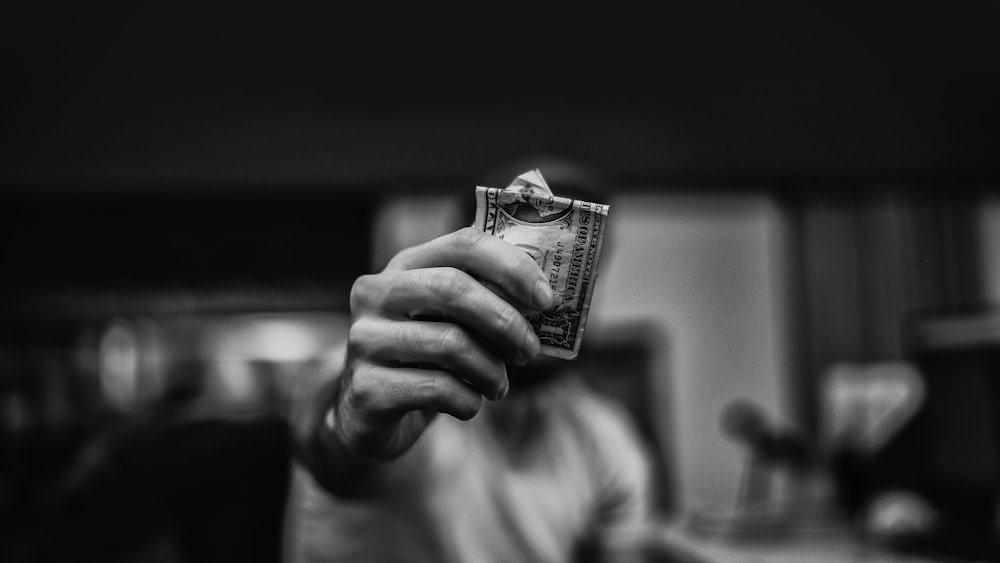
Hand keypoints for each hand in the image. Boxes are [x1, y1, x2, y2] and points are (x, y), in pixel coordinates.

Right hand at [331, 227, 553, 462]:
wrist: (368, 411)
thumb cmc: (424, 356)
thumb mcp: (448, 320)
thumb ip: (486, 299)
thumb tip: (546, 297)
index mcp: (403, 265)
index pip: (462, 244)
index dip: (512, 267)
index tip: (546, 299)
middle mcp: (375, 294)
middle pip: (453, 289)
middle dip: (505, 322)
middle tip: (529, 350)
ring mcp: (364, 340)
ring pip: (450, 345)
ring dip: (491, 370)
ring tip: (498, 385)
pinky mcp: (367, 388)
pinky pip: (438, 390)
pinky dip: (469, 401)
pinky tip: (470, 403)